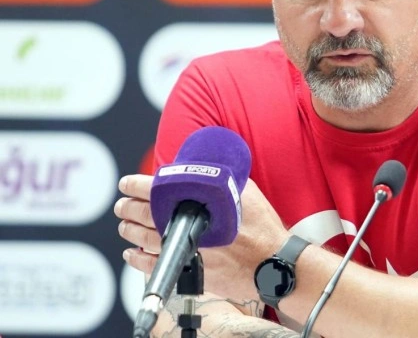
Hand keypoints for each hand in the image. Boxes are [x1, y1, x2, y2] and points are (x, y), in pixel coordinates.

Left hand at [114, 174, 290, 302]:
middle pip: (144, 214)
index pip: (156, 189)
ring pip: (143, 239)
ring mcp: (184, 251)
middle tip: (122, 204)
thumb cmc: (262, 228)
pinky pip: (152, 266)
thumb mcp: (245, 191)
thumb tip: (205, 170)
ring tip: (125, 225)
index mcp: (197, 203)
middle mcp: (186, 227)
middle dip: (128, 207)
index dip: (136, 185)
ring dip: (130, 230)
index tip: (127, 183)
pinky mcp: (187, 271)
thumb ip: (221, 179)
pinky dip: (138, 259)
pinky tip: (132, 253)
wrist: (271, 263)